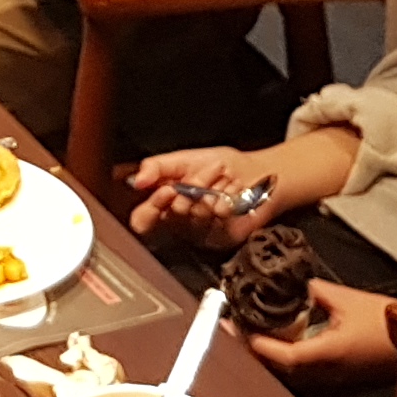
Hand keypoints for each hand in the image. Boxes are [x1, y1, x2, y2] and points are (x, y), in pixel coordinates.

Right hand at [128, 124, 358, 243]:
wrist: (259, 173)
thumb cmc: (225, 166)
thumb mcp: (185, 158)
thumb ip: (158, 166)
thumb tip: (136, 179)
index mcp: (166, 204)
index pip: (143, 219)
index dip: (150, 208)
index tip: (165, 190)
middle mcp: (181, 222)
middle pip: (171, 216)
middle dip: (188, 189)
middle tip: (200, 177)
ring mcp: (201, 232)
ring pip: (195, 216)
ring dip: (210, 190)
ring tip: (221, 180)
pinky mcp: (221, 237)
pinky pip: (217, 220)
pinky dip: (226, 200)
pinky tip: (232, 194)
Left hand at [248, 280, 396, 380]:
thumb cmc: (387, 320)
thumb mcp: (346, 299)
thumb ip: (313, 291)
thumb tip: (288, 283)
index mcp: (327, 353)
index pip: (282, 355)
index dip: (256, 344)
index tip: (236, 327)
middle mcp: (325, 372)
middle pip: (277, 368)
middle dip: (252, 349)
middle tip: (232, 328)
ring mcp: (330, 377)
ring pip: (287, 372)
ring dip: (265, 355)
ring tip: (246, 332)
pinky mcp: (335, 375)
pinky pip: (300, 369)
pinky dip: (281, 356)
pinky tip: (274, 340)